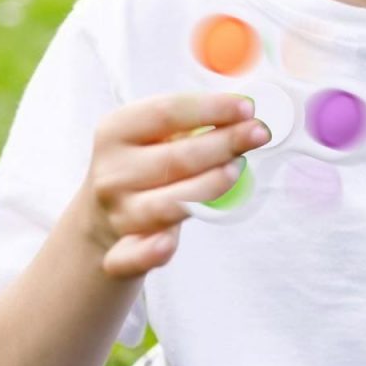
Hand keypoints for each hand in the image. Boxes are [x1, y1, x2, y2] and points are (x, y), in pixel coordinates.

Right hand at [76, 93, 270, 278]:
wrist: (105, 218)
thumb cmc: (148, 164)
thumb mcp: (157, 133)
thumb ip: (195, 120)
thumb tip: (245, 111)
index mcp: (116, 131)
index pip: (166, 113)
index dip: (211, 108)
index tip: (247, 107)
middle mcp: (112, 173)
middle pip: (176, 158)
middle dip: (224, 144)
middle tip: (260, 134)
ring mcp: (116, 215)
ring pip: (166, 205)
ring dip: (208, 187)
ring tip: (238, 168)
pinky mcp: (119, 255)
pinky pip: (131, 257)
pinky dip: (148, 252)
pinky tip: (167, 244)